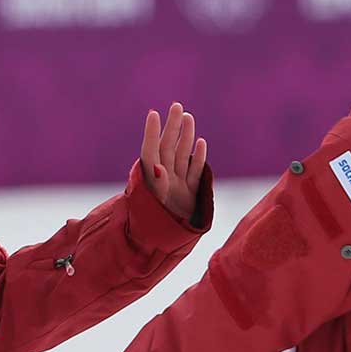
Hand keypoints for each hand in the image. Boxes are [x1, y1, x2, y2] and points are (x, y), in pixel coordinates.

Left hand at [140, 102, 207, 223]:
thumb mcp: (155, 206)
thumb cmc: (154, 225)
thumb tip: (157, 167)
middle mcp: (164, 179)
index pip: (150, 151)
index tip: (153, 114)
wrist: (164, 245)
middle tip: (176, 106)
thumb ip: (157, 186)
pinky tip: (200, 143)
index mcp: (151, 179)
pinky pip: (193, 172)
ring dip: (185, 137)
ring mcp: (178, 185)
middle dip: (172, 127)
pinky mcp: (189, 194)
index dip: (152, 133)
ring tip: (187, 117)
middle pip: (168, 148)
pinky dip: (198, 158)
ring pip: (181, 156)